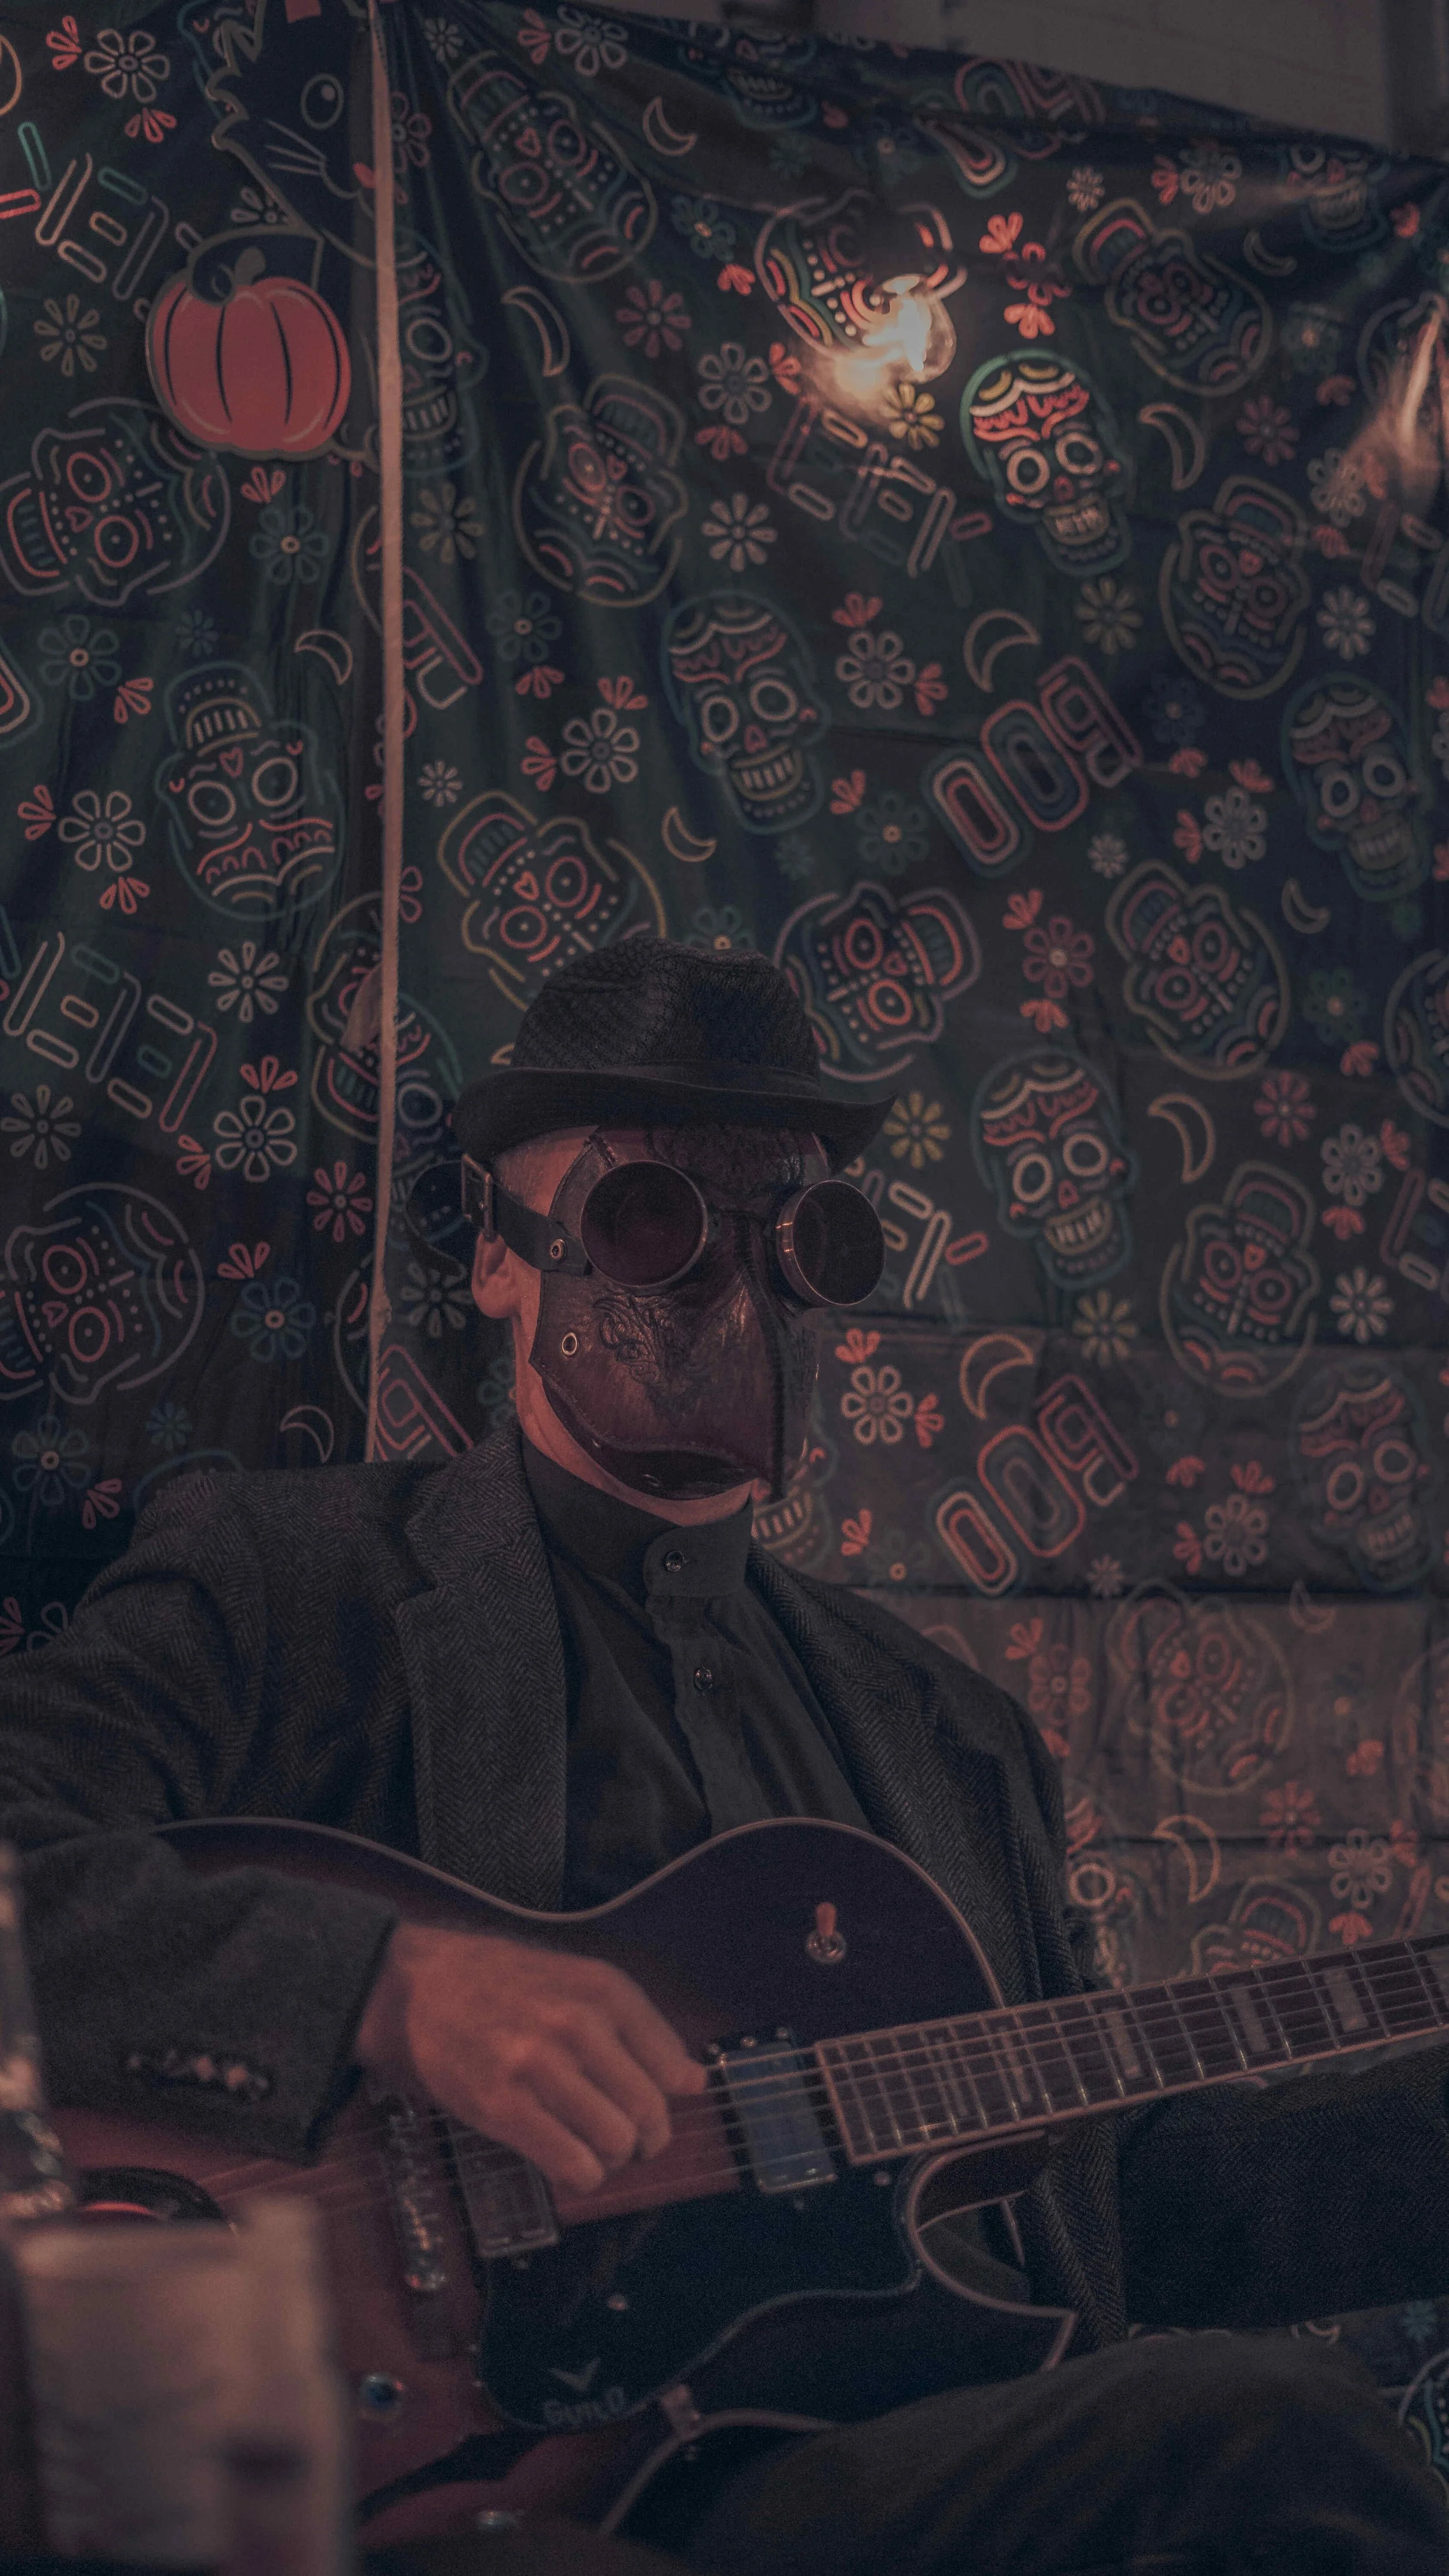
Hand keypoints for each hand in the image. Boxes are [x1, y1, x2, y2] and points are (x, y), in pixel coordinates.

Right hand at [353, 1924, 706, 2194]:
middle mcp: (579, 2025)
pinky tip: (567, 2161)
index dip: (671, 2098)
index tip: (655, 2107)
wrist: (415, 1987)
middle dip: (647, 2139)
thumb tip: (695, 2080)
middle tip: (629, 2142)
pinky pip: (573, 2165)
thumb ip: (637, 2027)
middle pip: (649, 2110)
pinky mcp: (504, 2108)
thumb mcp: (576, 1980)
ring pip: (615, 2143)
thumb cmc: (500, 1985)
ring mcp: (540, 2067)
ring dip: (611, 2159)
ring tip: (592, 2147)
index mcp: (603, 1989)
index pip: (672, 2064)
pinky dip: (581, 2175)